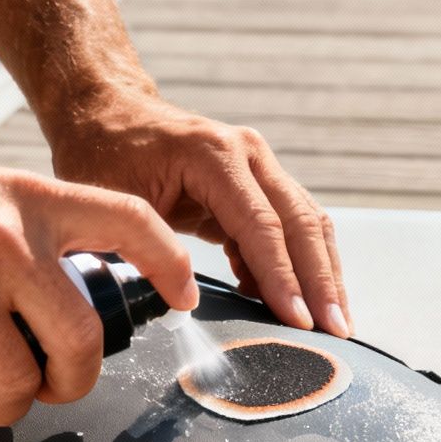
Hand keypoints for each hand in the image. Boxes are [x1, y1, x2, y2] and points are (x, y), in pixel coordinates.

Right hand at [0, 136, 196, 433]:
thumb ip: (28, 228)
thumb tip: (70, 293)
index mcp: (32, 201)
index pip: (131, 223)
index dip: (170, 265)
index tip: (185, 298)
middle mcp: (7, 243)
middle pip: (82, 340)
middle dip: (73, 381)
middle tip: (52, 386)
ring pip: (19, 382)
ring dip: (5, 406)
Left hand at [45, 91, 350, 337]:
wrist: (107, 110)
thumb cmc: (103, 154)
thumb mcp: (114, 202)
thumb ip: (149, 247)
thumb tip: (185, 305)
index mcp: (214, 155)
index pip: (263, 226)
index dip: (283, 278)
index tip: (300, 322)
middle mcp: (248, 153)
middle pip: (301, 223)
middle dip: (321, 282)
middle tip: (337, 331)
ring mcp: (259, 164)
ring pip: (308, 223)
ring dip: (323, 275)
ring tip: (334, 323)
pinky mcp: (257, 183)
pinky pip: (291, 227)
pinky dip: (298, 266)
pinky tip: (292, 305)